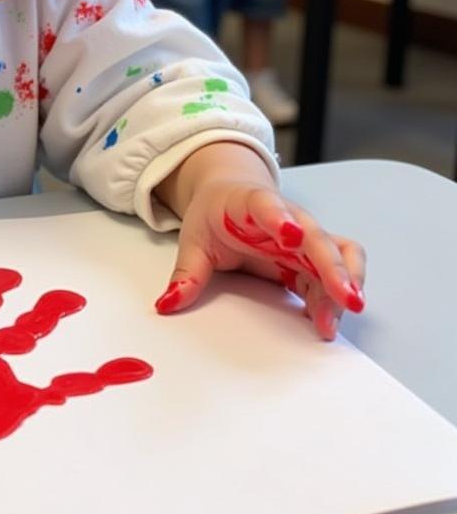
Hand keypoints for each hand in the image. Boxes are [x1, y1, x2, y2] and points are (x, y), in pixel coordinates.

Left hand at [155, 178, 365, 339]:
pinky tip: (329, 319)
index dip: (281, 218)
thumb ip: (186, 273)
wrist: (229, 194)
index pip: (268, 206)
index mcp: (251, 204)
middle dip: (333, 266)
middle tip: (345, 296)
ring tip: (346, 311)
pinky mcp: (313, 256)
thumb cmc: (214, 214)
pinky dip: (339, 292)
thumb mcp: (193, 241)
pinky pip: (337, 270)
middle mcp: (288, 218)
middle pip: (317, 237)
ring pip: (339, 253)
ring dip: (346, 280)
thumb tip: (166, 304)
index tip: (291, 234)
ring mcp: (305, 237)